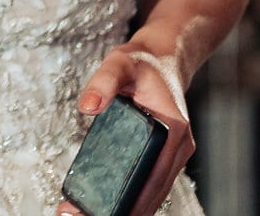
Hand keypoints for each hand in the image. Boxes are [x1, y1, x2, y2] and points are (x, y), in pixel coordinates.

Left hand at [58, 42, 193, 215]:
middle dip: (121, 208)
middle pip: (152, 191)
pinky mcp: (163, 155)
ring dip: (126, 207)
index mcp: (173, 128)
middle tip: (81, 215)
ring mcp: (173, 153)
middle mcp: (178, 146)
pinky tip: (108, 206)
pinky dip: (132, 197)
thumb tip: (87, 106)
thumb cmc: (141, 63)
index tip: (102, 209)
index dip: (129, 196)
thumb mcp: (118, 63)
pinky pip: (150, 183)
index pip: (153, 174)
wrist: (161, 59)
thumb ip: (102, 83)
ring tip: (86, 214)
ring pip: (152, 192)